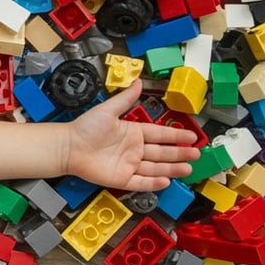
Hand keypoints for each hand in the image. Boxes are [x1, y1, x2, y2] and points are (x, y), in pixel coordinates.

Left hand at [65, 79, 200, 190]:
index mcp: (132, 133)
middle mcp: (133, 150)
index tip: (191, 136)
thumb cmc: (85, 128)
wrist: (68, 147)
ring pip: (155, 168)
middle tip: (197, 154)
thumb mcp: (107, 110)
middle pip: (161, 152)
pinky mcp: (121, 179)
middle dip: (179, 153)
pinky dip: (153, 183)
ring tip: (188, 168)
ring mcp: (128, 165)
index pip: (159, 134)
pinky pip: (141, 182)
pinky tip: (166, 181)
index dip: (175, 136)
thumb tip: (138, 81)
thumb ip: (125, 99)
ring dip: (172, 169)